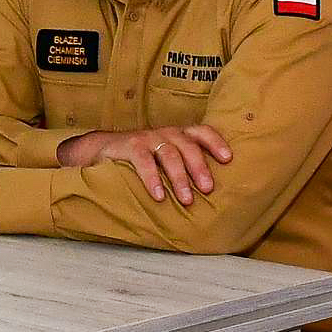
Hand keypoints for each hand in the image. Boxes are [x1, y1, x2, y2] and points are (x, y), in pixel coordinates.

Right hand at [60, 124, 232, 205]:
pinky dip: (153, 179)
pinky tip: (159, 196)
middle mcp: (167, 133)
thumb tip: (213, 193)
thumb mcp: (166, 158)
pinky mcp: (131, 146)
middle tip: (208, 189)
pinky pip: (144, 162)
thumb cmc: (144, 158)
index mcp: (180, 135)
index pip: (202, 132)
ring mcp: (149, 138)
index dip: (216, 142)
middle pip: (188, 146)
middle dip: (200, 168)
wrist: (104, 149)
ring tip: (187, 199)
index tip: (228, 159)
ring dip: (180, 178)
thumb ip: (185, 166)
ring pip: (169, 155)